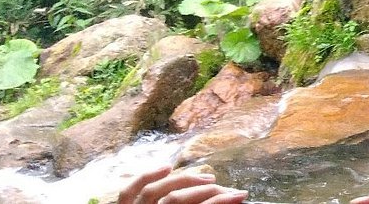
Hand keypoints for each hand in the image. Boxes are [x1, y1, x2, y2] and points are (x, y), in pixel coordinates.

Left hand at [118, 164, 248, 203]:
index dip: (220, 202)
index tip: (240, 197)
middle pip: (177, 200)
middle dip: (208, 191)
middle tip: (230, 191)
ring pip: (155, 190)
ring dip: (184, 180)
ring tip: (208, 178)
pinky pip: (128, 191)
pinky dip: (146, 175)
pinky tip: (167, 167)